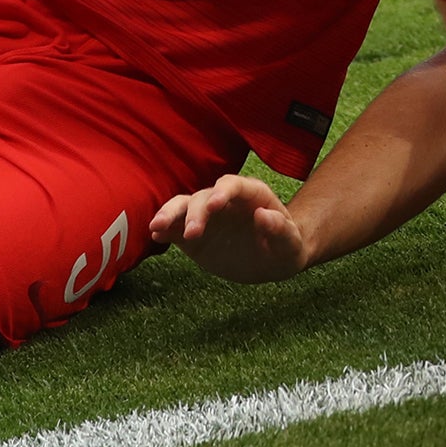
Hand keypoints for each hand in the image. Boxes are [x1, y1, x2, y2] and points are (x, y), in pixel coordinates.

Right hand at [148, 173, 309, 283]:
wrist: (272, 261)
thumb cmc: (286, 248)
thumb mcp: (290, 244)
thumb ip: (281, 230)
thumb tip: (264, 215)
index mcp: (250, 195)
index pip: (232, 185)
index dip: (222, 192)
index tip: (214, 205)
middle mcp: (224, 201)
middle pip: (203, 197)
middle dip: (195, 212)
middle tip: (194, 234)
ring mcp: (206, 217)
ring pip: (183, 207)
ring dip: (170, 214)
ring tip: (157, 227)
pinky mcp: (193, 237)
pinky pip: (175, 229)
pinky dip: (164, 229)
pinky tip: (155, 234)